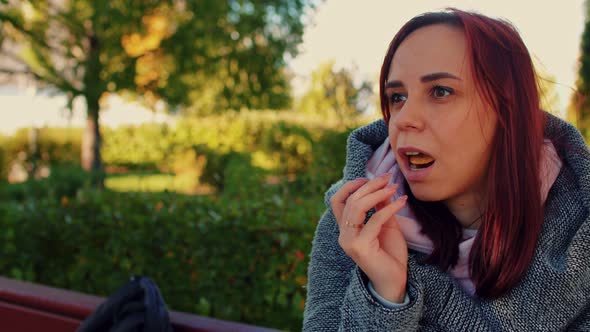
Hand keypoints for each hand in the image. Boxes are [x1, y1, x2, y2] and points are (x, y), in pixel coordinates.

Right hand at [330, 174, 408, 302]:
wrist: (394, 280)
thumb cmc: (390, 254)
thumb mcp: (386, 225)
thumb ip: (381, 207)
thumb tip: (383, 186)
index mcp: (346, 229)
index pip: (337, 201)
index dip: (350, 186)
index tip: (368, 178)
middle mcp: (343, 234)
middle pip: (350, 200)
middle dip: (369, 186)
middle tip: (387, 178)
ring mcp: (349, 241)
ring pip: (357, 207)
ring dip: (377, 193)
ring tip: (393, 187)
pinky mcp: (360, 247)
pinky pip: (374, 220)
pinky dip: (389, 208)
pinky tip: (402, 202)